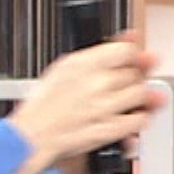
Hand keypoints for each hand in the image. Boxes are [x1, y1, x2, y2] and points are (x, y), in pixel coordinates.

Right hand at [7, 34, 161, 173]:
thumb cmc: (46, 103)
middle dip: (132, 80)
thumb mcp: (67, 66)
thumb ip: (103, 51)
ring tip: (123, 103)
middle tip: (119, 88)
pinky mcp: (109, 130)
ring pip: (142, 94)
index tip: (129, 64)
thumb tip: (133, 37)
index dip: (132, 58)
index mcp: (83, 64)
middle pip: (136, 73)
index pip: (127, 50)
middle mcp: (95, 83)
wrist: (31, 136)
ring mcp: (103, 107)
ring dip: (137, 99)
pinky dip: (138, 119)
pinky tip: (126, 118)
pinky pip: (140, 119)